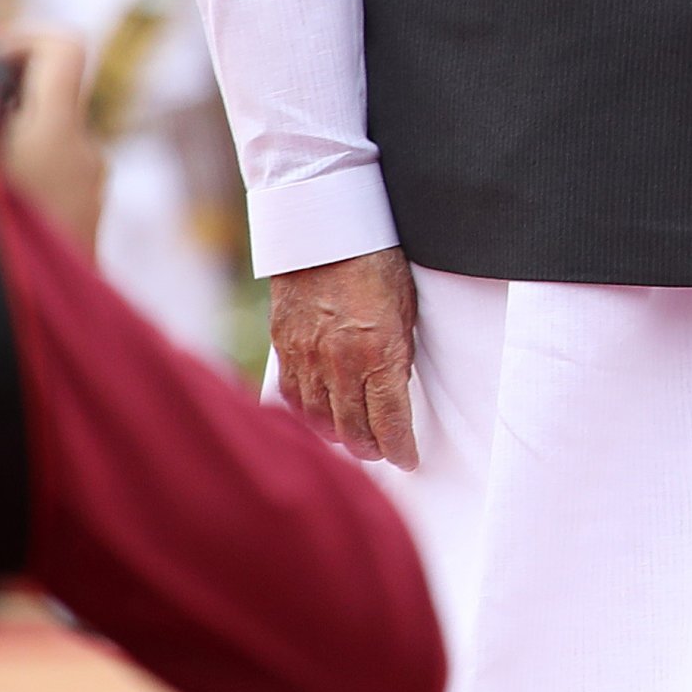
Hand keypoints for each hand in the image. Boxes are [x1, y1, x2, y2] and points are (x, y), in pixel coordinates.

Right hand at [0, 23, 104, 254]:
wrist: (44, 338)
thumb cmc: (2, 257)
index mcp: (58, 133)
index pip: (64, 46)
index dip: (18, 38)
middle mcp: (84, 150)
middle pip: (44, 89)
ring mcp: (90, 182)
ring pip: (41, 131)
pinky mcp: (83, 210)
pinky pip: (48, 167)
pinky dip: (11, 168)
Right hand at [270, 247, 421, 469]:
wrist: (324, 231)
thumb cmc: (376, 262)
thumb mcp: (405, 309)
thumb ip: (397, 352)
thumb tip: (395, 386)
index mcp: (378, 354)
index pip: (389, 420)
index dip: (400, 448)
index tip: (408, 460)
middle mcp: (339, 363)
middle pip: (353, 428)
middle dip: (371, 448)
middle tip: (383, 454)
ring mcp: (306, 357)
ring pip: (319, 419)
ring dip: (338, 436)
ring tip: (353, 442)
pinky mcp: (283, 347)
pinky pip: (292, 395)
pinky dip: (306, 414)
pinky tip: (317, 420)